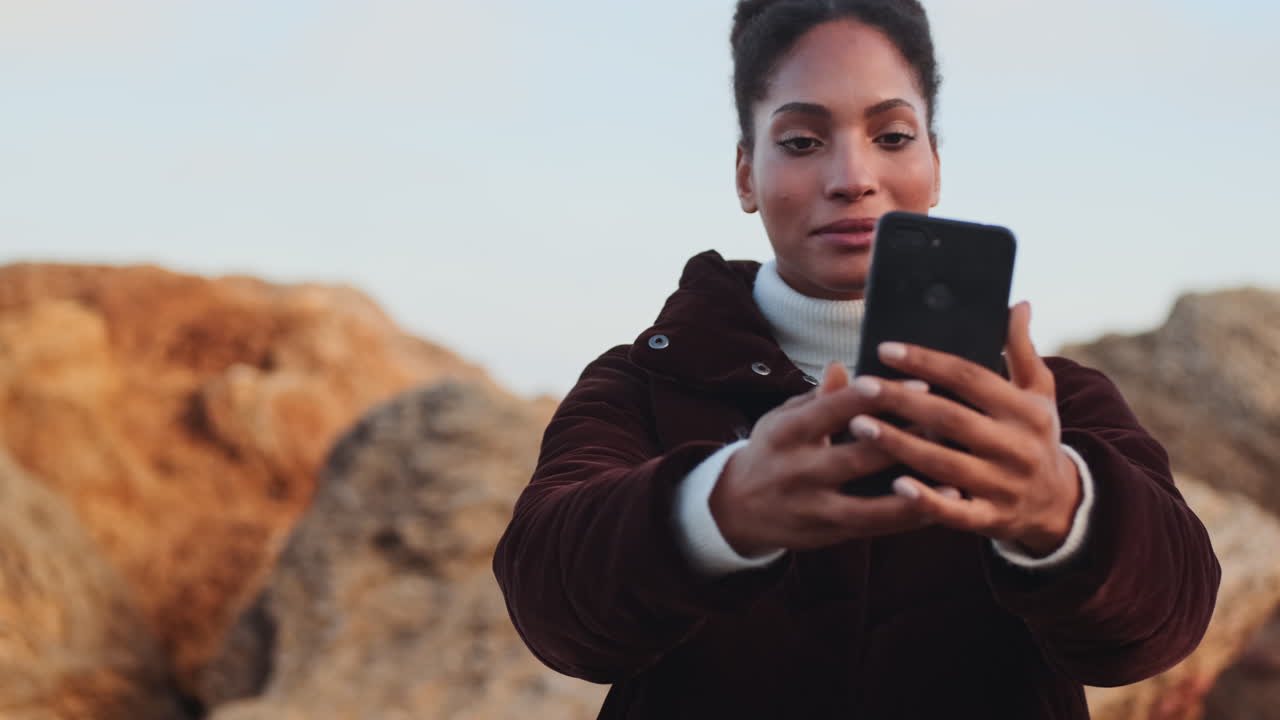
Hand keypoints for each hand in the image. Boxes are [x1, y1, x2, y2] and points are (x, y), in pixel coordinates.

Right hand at [709, 362, 960, 555]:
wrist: (736, 508)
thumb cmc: (771, 451)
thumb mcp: (782, 418)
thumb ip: (817, 399)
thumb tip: (842, 368)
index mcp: (787, 434)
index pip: (833, 411)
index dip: (875, 397)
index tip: (916, 380)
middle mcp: (799, 472)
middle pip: (858, 456)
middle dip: (905, 439)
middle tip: (949, 422)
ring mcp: (814, 508)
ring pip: (870, 504)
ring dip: (914, 490)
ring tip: (954, 474)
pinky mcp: (829, 534)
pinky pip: (874, 528)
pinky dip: (908, 518)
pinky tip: (941, 507)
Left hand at [845, 301, 1081, 556]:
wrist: (1060, 504)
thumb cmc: (1035, 435)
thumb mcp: (1038, 393)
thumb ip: (1022, 349)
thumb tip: (1017, 304)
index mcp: (1024, 409)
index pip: (970, 378)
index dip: (927, 362)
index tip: (886, 349)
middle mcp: (1015, 446)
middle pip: (950, 418)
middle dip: (902, 400)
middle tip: (860, 385)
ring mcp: (1003, 485)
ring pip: (945, 463)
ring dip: (900, 445)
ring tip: (858, 425)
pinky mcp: (992, 518)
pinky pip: (956, 512)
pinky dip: (926, 500)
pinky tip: (895, 485)